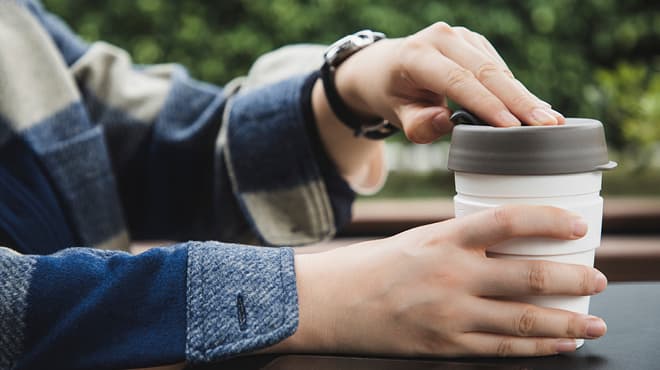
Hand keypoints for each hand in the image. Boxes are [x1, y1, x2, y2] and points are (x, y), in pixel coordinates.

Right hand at [271, 205, 606, 356]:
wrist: (330, 304)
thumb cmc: (373, 267)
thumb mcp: (418, 242)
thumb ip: (461, 245)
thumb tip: (509, 250)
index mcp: (442, 239)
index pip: (506, 221)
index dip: (548, 220)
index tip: (576, 225)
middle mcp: (450, 275)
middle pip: (527, 275)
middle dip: (572, 279)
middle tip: (598, 279)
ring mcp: (448, 314)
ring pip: (523, 318)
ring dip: (566, 321)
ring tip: (593, 321)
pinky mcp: (444, 346)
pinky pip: (502, 349)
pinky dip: (537, 347)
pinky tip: (559, 343)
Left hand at [335, 23, 564, 142]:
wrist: (387, 68)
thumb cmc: (392, 95)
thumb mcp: (396, 114)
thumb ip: (417, 123)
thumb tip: (446, 122)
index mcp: (416, 54)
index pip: (457, 80)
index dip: (486, 104)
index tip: (512, 128)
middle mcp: (441, 37)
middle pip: (486, 71)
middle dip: (519, 101)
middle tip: (547, 125)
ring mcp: (461, 37)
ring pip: (498, 69)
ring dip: (524, 97)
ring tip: (551, 122)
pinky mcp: (475, 43)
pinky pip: (499, 69)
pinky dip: (517, 90)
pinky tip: (536, 109)